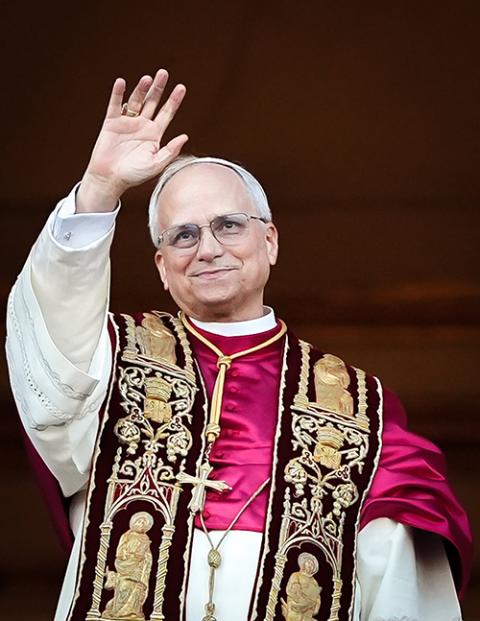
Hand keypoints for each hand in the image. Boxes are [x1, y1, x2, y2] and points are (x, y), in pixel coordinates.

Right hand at [77, 69, 187, 212]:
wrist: (110, 179)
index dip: (174, 101)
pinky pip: (115, 105)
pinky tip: (122, 83)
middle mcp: (142, 126)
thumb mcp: (156, 164)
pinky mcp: (111, 122)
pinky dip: (118, 94)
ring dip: (141, 89)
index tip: (181, 87)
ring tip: (147, 79)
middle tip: (163, 73)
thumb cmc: (134, 175)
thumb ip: (170, 151)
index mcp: (154, 134)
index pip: (167, 113)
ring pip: (136, 101)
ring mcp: (127, 122)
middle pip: (152, 102)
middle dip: (158, 88)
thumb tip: (185, 137)